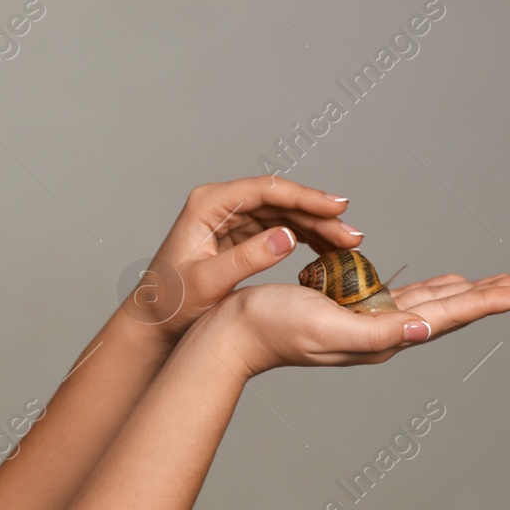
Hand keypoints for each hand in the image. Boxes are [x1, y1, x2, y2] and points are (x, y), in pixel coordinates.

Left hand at [119, 175, 361, 345]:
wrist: (154, 319)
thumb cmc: (172, 301)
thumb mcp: (208, 282)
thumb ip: (247, 259)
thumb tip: (288, 236)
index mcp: (207, 204)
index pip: (265, 190)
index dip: (305, 196)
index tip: (338, 207)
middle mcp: (219, 204)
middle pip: (279, 200)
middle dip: (319, 215)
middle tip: (354, 234)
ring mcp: (230, 218)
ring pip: (283, 213)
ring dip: (317, 227)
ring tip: (350, 245)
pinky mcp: (238, 234)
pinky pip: (278, 228)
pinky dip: (304, 237)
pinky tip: (328, 250)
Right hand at [197, 270, 509, 379]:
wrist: (233, 333)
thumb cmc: (273, 328)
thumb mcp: (326, 328)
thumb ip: (377, 333)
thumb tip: (426, 329)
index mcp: (384, 336)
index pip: (449, 315)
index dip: (489, 301)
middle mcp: (384, 330)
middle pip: (451, 308)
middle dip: (492, 295)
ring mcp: (369, 320)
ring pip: (433, 300)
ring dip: (470, 292)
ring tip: (502, 284)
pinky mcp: (352, 308)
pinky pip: (404, 295)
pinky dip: (432, 287)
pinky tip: (444, 283)